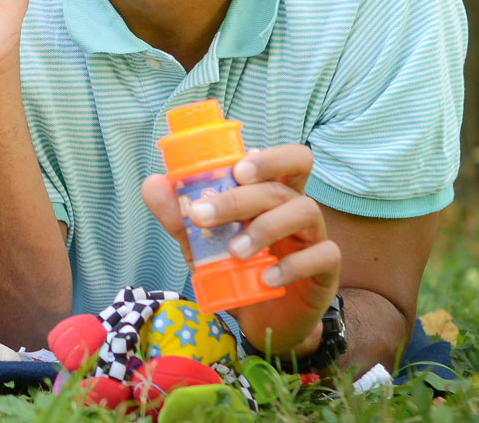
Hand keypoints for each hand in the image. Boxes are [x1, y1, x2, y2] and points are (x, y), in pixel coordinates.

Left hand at [141, 145, 340, 353]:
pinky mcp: (326, 270)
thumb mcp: (201, 245)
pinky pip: (323, 255)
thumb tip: (152, 183)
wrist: (264, 319)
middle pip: (282, 186)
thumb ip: (179, 216)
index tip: (236, 169)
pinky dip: (292, 265)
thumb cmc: (236, 270)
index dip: (267, 158)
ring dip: (264, 228)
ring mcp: (315, 237)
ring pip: (305, 212)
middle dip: (240, 197)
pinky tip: (265, 278)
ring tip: (233, 253)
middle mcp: (296, 208)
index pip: (286, 160)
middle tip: (203, 216)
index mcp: (272, 195)